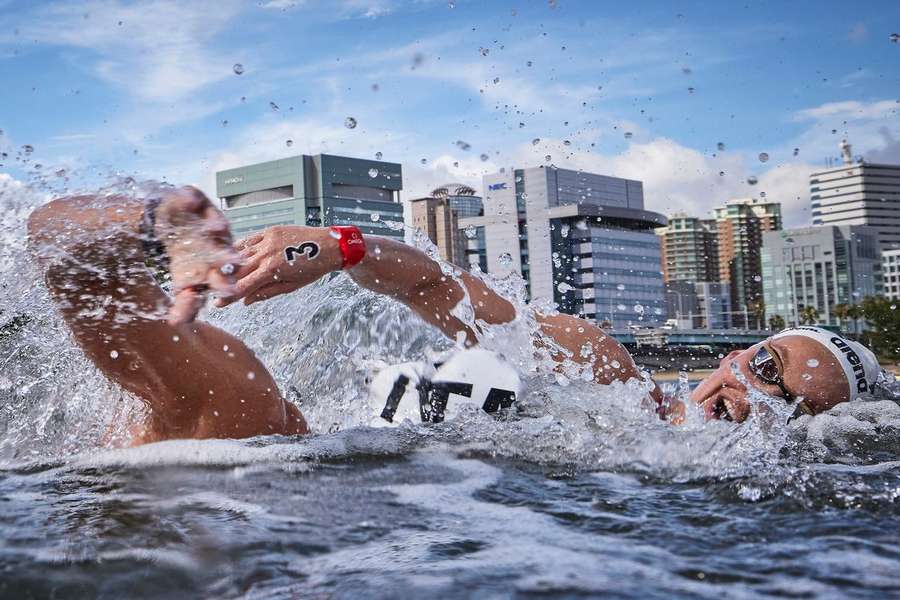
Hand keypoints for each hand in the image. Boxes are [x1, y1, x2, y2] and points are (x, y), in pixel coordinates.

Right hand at [154, 186, 241, 324]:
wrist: (170, 228)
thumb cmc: (186, 260)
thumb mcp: (184, 284)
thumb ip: (184, 304)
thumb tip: (176, 325)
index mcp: (219, 264)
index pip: (225, 276)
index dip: (225, 283)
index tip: (229, 293)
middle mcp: (219, 242)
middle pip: (225, 250)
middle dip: (228, 257)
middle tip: (234, 263)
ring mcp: (209, 220)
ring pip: (215, 222)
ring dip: (216, 225)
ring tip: (216, 228)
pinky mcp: (195, 201)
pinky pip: (194, 199)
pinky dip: (190, 199)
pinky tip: (188, 201)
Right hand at [214, 225, 342, 307]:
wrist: (329, 246)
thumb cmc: (314, 267)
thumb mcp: (291, 286)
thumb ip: (267, 292)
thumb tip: (247, 301)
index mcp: (272, 270)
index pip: (244, 286)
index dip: (229, 297)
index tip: (218, 304)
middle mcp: (266, 254)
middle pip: (238, 270)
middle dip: (226, 281)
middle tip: (216, 289)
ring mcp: (267, 240)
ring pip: (241, 254)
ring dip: (231, 265)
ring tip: (223, 273)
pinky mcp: (270, 230)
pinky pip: (249, 240)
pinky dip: (241, 248)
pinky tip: (235, 255)